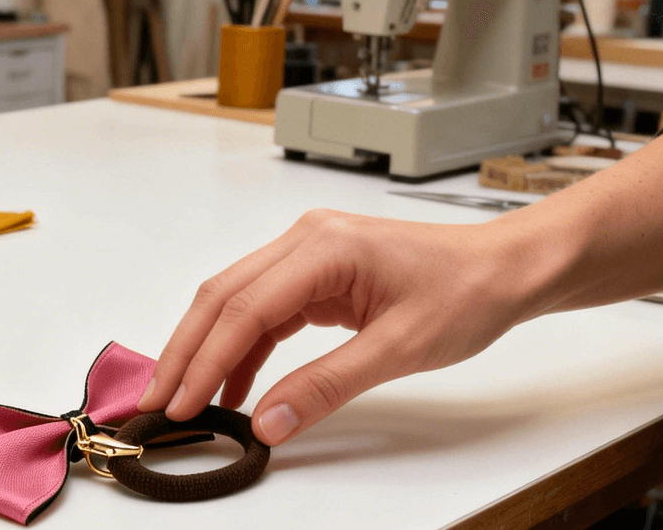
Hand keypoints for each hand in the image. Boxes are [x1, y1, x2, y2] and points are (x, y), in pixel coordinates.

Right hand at [137, 209, 539, 444]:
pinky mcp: (318, 272)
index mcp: (324, 248)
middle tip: (160, 399)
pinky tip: (237, 382)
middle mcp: (307, 240)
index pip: (245, 308)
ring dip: (210, 348)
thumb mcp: (398, 348)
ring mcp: (310, 254)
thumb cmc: (465, 293)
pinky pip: (267, 308)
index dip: (207, 359)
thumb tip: (267, 422)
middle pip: (224, 296)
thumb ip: (326, 385)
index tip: (180, 403)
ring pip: (238, 300)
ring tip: (189, 396)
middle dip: (189, 350)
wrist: (502, 270)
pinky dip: (245, 346)